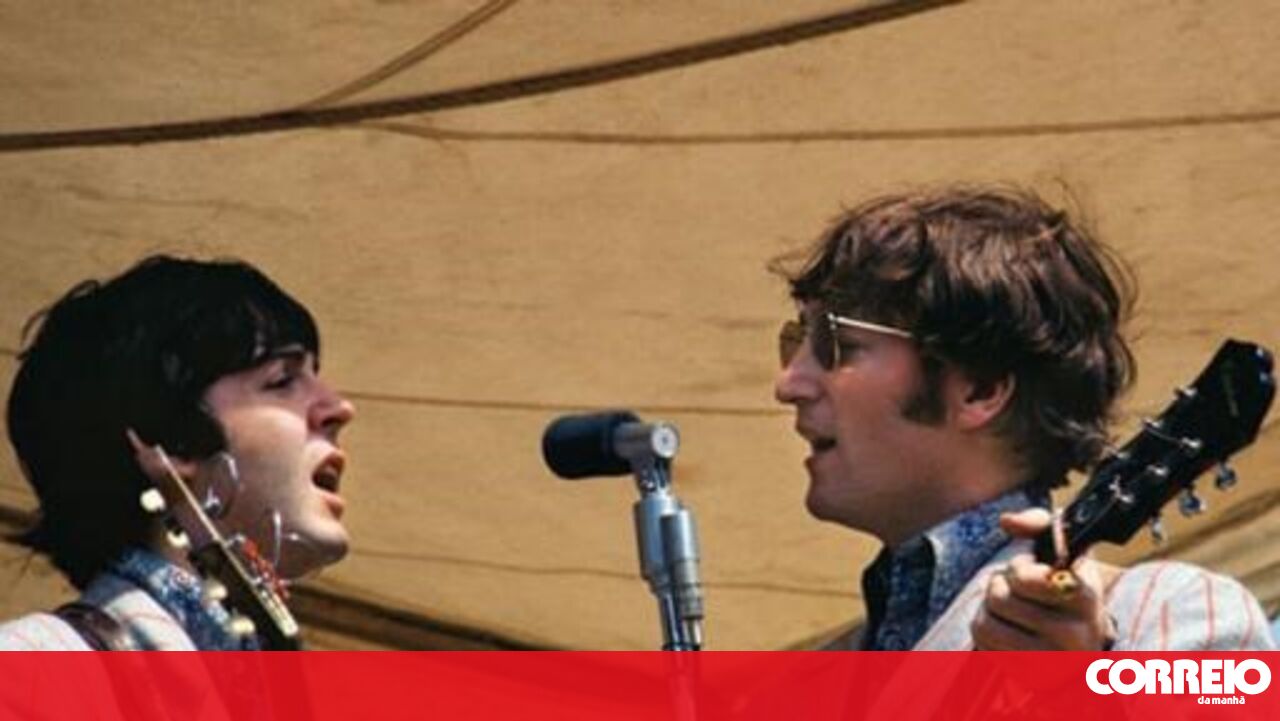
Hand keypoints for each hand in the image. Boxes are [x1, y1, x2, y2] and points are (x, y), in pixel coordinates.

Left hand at [970, 508, 1116, 650]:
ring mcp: (1052, 660)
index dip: (1019, 569)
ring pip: (985, 622)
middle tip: (1018, 591)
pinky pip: (984, 644)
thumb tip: (1007, 521)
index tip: (1036, 572)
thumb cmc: (1067, 588)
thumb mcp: (1064, 551)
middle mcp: (1075, 633)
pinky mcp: (1032, 677)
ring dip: (990, 609)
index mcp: (1084, 595)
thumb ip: (1039, 523)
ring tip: (1010, 608)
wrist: (1086, 641)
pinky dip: (987, 630)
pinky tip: (1008, 628)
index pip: (1024, 578)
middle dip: (1000, 586)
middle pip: (998, 597)